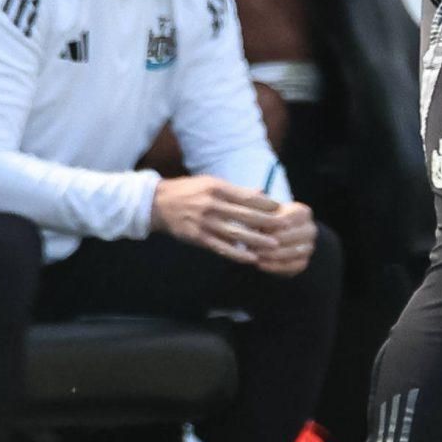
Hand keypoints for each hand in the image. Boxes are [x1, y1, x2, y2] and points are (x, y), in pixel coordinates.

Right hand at [151, 175, 284, 264]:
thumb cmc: (188, 191)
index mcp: (217, 189)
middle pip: (245, 215)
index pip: (247, 197)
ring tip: (273, 245)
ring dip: (256, 240)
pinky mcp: (197, 238)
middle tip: (284, 228)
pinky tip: (250, 258)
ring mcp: (204, 223)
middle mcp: (212, 205)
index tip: (279, 209)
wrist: (157, 203)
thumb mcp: (211, 183)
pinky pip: (221, 247)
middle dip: (267, 222)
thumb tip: (261, 193)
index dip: (265, 204)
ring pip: (235, 233)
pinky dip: (237, 253)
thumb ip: (236, 190)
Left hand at [251, 201, 318, 276]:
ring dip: (269, 255)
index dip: (267, 225)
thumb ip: (261, 203)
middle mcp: (310, 229)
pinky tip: (260, 264)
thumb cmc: (268, 219)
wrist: (279, 237)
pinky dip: (274, 266)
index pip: (285, 220)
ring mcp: (309, 247)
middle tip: (249, 244)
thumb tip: (256, 192)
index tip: (251, 228)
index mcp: (303, 212)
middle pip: (287, 237)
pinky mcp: (303, 262)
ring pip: (289, 253)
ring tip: (253, 254)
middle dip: (267, 241)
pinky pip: (290, 266)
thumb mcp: (265, 209)